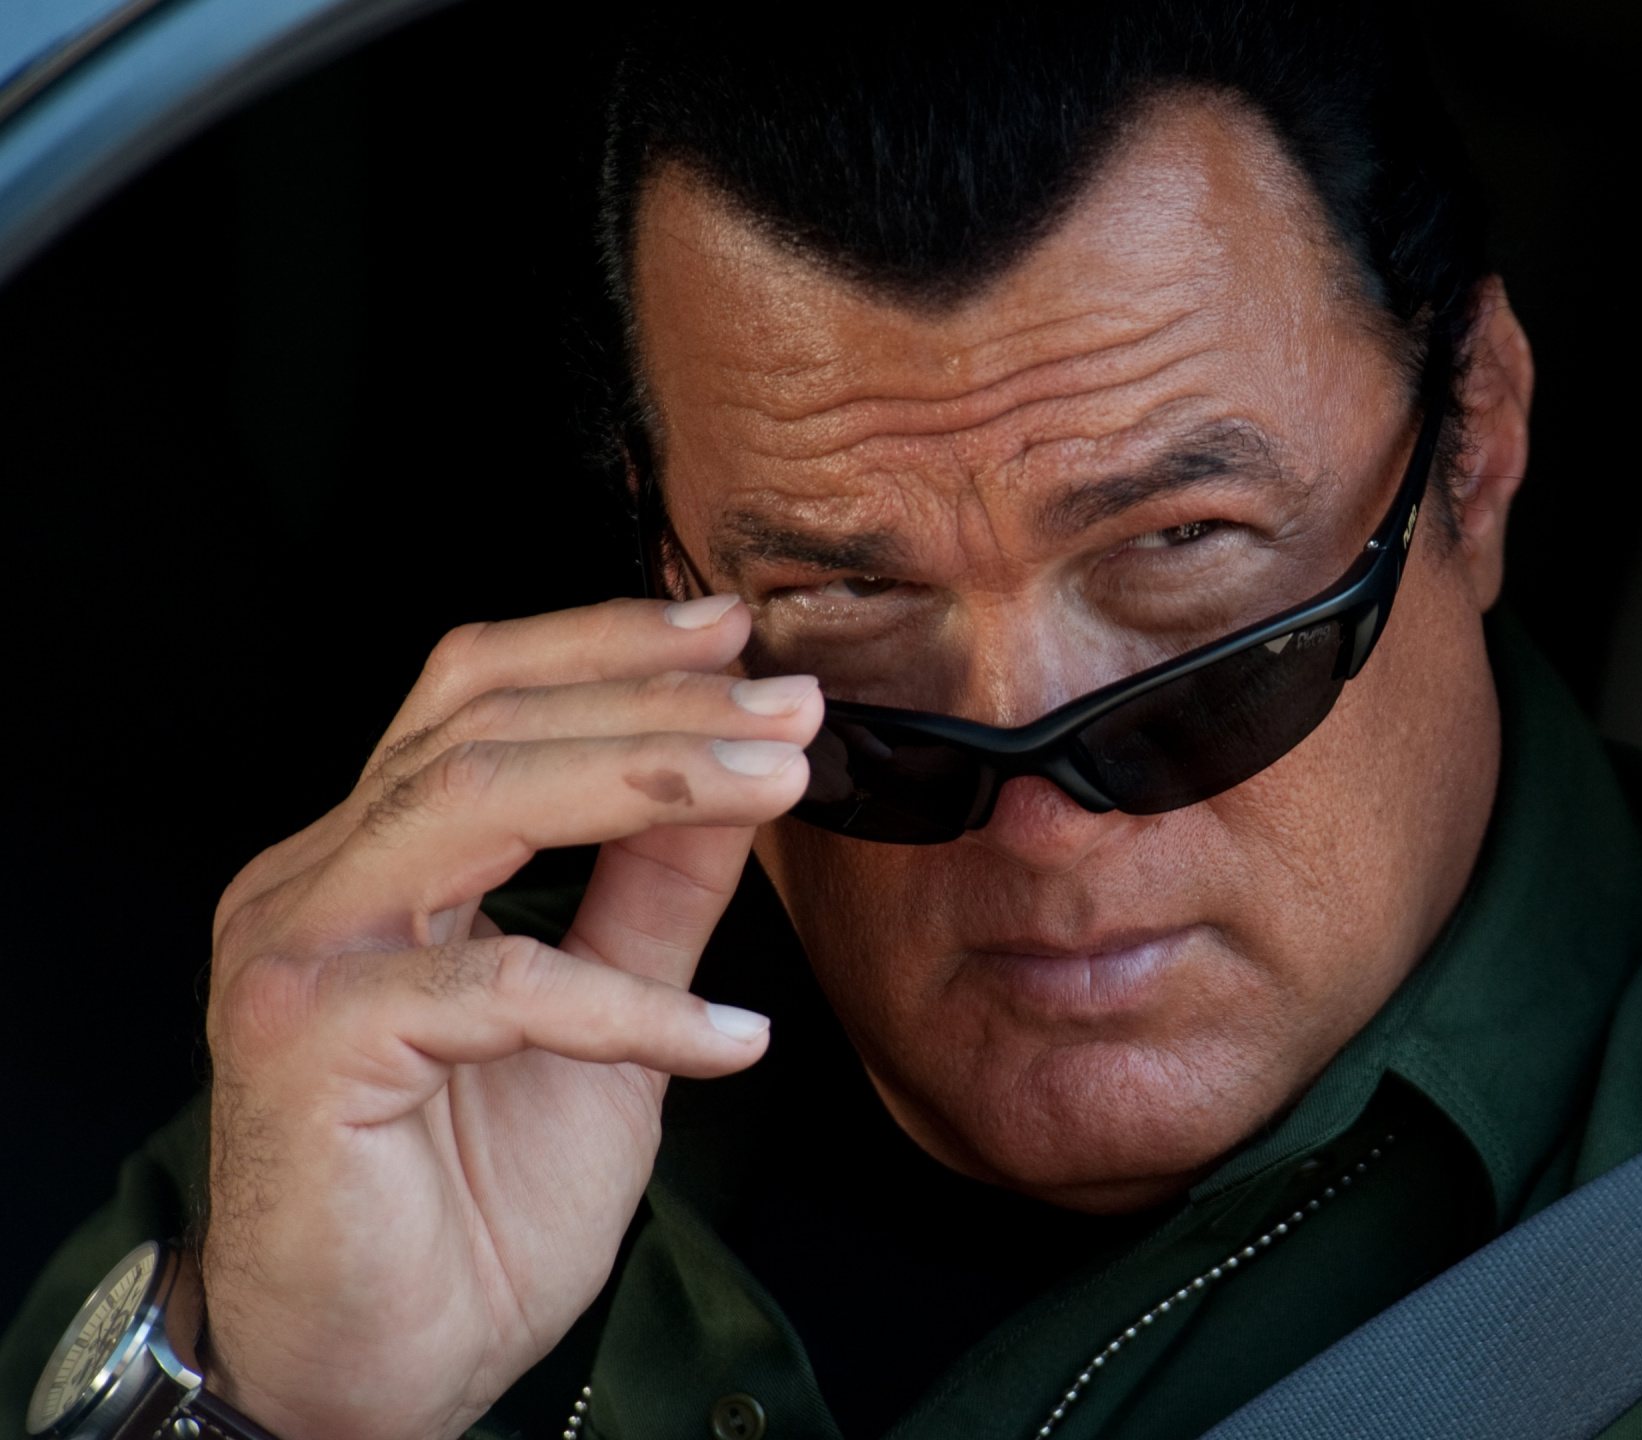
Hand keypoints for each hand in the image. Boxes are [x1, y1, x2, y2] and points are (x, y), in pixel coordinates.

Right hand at [200, 596, 819, 1439]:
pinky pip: (493, 988)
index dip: (605, 646)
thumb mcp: (606, 1024)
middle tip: (789, 706)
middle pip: (481, 725)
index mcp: (370, 857)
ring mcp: (294, 951)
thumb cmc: (472, 1209)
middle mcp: (312, 880)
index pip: (476, 694)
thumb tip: (740, 773)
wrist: (380, 1372)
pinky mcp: (302, 1041)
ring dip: (646, 781)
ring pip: (470, 801)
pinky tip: (732, 1036)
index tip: (738, 632)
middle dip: (654, 702)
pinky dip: (628, 1006)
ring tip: (778, 788)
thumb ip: (652, 896)